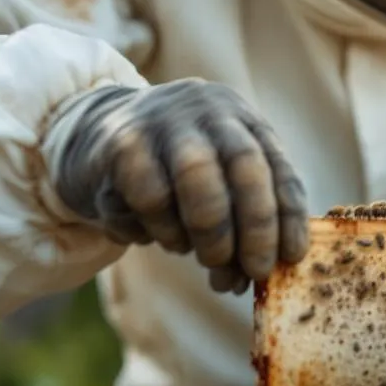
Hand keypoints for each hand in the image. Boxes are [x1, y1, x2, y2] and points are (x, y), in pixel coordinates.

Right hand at [50, 78, 309, 293]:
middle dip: (256, 226)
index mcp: (241, 120)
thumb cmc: (170, 172)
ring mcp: (163, 121)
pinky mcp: (120, 143)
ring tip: (198, 255)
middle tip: (254, 270)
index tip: (291, 257)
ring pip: (197, 179)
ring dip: (206, 233)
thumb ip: (242, 215)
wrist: (94, 137)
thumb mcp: (214, 179)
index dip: (289, 215)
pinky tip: (150, 236)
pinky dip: (156, 230)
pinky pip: (147, 197)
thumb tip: (262, 273)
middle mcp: (208, 111)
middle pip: (246, 165)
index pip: (277, 167)